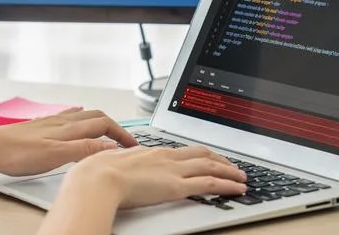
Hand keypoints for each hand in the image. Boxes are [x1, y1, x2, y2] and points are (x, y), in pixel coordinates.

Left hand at [0, 108, 139, 176]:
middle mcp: (62, 121)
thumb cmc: (17, 153)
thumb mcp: (55, 156)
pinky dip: (80, 118)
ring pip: (83, 116)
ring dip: (99, 121)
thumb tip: (110, 145)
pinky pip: (67, 117)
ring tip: (108, 131)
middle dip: (114, 126)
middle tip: (125, 141)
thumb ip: (83, 149)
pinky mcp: (40, 125)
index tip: (132, 146)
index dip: (122, 134)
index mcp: (69, 128)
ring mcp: (51, 122)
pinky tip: (75, 119)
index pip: (105, 125)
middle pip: (97, 117)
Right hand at [65, 146, 246, 208]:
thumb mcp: (110, 161)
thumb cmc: (96, 173)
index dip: (196, 153)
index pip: (181, 150)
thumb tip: (117, 161)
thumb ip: (120, 161)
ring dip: (229, 170)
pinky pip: (210, 183)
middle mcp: (166, 157)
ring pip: (210, 166)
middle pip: (201, 154)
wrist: (97, 179)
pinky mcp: (177, 186)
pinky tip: (238, 188)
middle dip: (219, 159)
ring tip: (242, 176)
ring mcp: (173, 170)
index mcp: (150, 151)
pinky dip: (228, 184)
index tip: (204, 158)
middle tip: (231, 164)